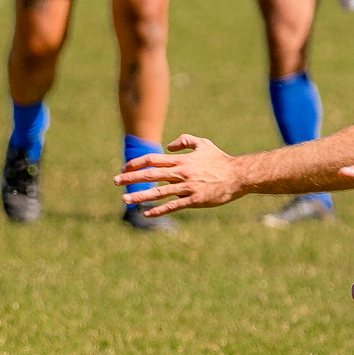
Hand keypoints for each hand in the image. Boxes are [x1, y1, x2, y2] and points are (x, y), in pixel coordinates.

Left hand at [113, 133, 242, 215]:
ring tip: (124, 199)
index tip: (124, 169)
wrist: (239, 176)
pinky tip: (146, 213)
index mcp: (181, 160)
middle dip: (131, 178)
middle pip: (151, 175)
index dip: (136, 164)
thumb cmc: (220, 159)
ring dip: (140, 195)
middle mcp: (181, 173)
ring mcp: (187, 187)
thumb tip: (168, 147)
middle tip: (115, 182)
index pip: (153, 160)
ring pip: (159, 192)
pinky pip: (173, 206)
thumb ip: (184, 141)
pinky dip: (159, 210)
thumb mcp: (203, 144)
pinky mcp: (194, 200)